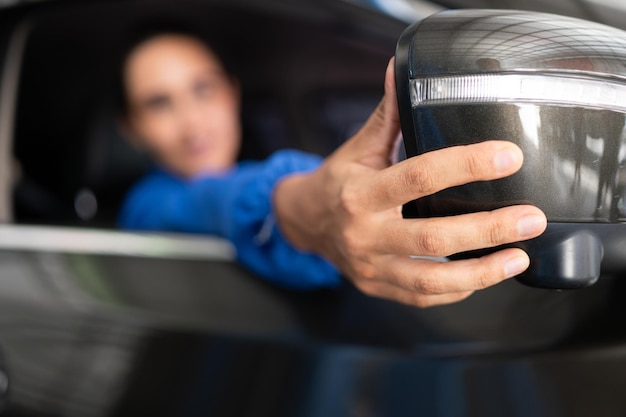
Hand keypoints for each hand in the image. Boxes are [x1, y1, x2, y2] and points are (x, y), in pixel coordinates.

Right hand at [273, 58, 546, 307]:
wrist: (305, 223)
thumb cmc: (336, 182)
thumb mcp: (358, 148)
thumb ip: (387, 116)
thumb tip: (402, 71)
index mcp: (360, 192)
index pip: (418, 176)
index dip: (466, 166)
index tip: (507, 157)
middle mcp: (364, 233)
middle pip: (433, 236)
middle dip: (488, 229)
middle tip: (531, 219)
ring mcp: (370, 265)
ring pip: (431, 279)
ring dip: (482, 272)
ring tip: (520, 257)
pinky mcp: (377, 286)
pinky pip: (422, 296)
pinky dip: (458, 288)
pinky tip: (485, 276)